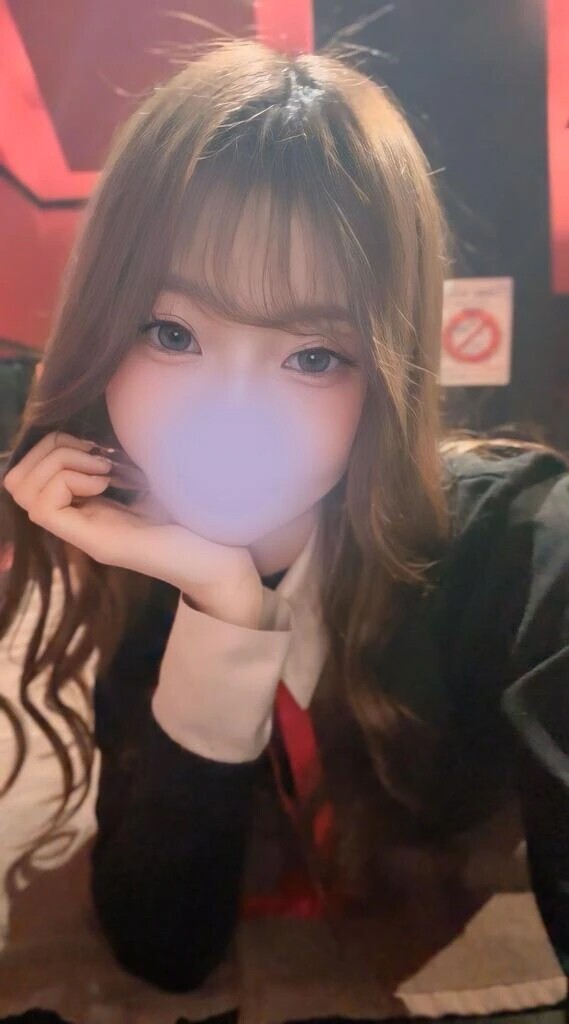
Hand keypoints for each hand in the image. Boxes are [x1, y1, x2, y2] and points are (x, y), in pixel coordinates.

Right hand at [3, 431, 262, 627]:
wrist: (226, 559)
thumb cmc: (199, 516)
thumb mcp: (155, 475)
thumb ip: (128, 459)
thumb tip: (109, 424)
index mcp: (90, 507)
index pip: (28, 474)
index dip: (53, 447)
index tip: (98, 449)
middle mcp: (80, 522)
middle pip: (16, 481)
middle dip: (50, 451)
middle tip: (97, 458)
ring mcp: (86, 534)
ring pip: (24, 491)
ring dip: (59, 464)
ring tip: (103, 471)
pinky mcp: (99, 544)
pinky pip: (45, 509)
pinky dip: (69, 482)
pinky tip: (106, 483)